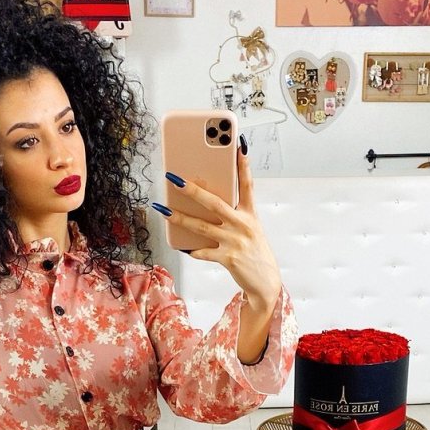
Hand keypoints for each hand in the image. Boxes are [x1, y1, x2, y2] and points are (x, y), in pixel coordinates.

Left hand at [163, 150, 281, 310]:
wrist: (266, 283)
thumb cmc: (254, 254)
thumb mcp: (250, 230)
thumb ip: (234, 216)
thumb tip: (207, 204)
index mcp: (251, 215)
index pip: (247, 185)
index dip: (244, 165)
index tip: (239, 145)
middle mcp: (243, 225)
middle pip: (215, 203)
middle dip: (193, 190)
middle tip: (175, 179)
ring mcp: (235, 242)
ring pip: (202, 226)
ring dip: (181, 218)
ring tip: (164, 210)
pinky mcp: (229, 259)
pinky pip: (203, 252)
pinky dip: (191, 249)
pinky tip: (181, 245)